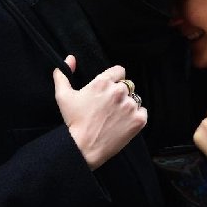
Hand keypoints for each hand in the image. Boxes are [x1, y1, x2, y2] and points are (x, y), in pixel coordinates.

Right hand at [53, 55, 146, 169]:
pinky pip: (142, 112)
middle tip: (108, 107)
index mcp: (103, 82)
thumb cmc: (74, 122)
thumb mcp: (63, 96)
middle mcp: (119, 91)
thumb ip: (64, 75)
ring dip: (128, 105)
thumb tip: (70, 58)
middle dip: (119, 94)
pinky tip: (123, 123)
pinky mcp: (139, 119)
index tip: (109, 89)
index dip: (114, 79)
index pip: (119, 71)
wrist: (83, 148)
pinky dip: (136, 116)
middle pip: (127, 86)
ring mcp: (130, 105)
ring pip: (135, 99)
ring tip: (114, 117)